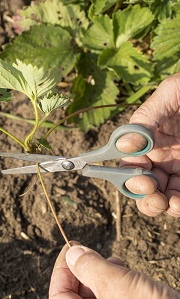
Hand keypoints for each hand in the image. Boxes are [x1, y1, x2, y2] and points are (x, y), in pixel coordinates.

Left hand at [49, 244, 179, 298]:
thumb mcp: (114, 285)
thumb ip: (88, 267)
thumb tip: (72, 254)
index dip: (61, 270)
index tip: (70, 249)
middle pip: (76, 296)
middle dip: (82, 269)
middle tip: (88, 250)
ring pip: (95, 294)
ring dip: (99, 272)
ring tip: (111, 261)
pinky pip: (112, 297)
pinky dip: (113, 279)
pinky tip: (121, 268)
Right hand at [116, 73, 179, 216]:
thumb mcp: (172, 93)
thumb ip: (147, 117)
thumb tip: (123, 145)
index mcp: (149, 138)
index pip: (130, 164)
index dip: (129, 177)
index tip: (144, 180)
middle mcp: (162, 155)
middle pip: (144, 185)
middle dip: (145, 197)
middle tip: (156, 197)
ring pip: (164, 195)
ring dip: (163, 205)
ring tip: (174, 204)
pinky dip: (179, 205)